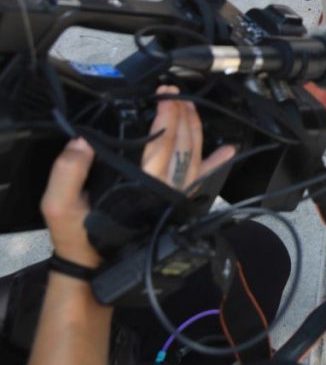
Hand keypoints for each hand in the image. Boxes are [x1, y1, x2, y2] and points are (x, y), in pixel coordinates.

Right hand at [40, 85, 235, 267]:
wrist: (93, 269)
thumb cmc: (79, 237)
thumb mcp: (60, 206)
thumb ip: (67, 173)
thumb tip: (82, 141)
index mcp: (140, 186)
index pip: (160, 142)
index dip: (166, 115)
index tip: (165, 95)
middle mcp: (165, 192)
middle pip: (183, 146)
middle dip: (182, 116)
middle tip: (176, 94)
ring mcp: (175, 199)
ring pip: (195, 158)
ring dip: (196, 131)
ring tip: (192, 109)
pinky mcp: (177, 206)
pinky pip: (202, 182)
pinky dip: (215, 164)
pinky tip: (226, 150)